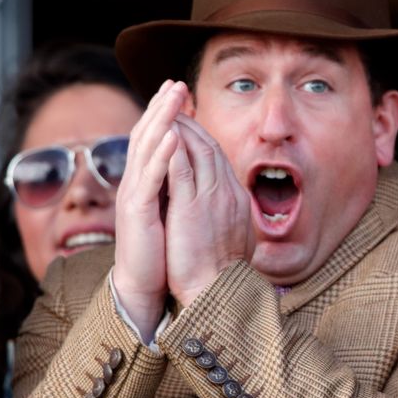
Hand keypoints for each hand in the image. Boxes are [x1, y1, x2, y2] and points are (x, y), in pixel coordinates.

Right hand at [112, 81, 187, 339]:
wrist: (146, 283)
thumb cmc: (164, 250)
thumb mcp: (176, 212)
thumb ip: (181, 190)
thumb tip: (198, 173)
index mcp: (149, 182)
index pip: (158, 140)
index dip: (169, 114)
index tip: (183, 93)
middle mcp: (138, 183)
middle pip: (148, 135)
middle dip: (163, 107)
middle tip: (176, 83)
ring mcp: (136, 195)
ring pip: (146, 149)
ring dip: (161, 120)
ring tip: (174, 97)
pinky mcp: (137, 211)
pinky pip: (150, 177)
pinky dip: (161, 155)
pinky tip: (172, 137)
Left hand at [164, 114, 253, 307]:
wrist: (217, 291)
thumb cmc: (221, 272)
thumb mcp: (232, 237)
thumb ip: (227, 218)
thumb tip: (230, 214)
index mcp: (236, 200)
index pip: (218, 158)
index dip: (200, 137)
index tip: (185, 126)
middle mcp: (227, 193)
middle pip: (210, 145)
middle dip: (190, 122)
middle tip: (173, 106)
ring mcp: (211, 198)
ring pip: (197, 149)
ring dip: (179, 126)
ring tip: (164, 110)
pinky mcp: (192, 206)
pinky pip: (182, 167)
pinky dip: (173, 147)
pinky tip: (161, 134)